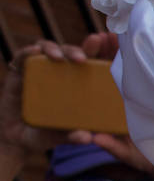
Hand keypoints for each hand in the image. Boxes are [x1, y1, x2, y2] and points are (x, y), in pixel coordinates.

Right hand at [1, 35, 153, 175]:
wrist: (15, 136)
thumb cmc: (44, 135)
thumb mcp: (59, 138)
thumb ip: (71, 137)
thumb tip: (86, 138)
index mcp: (78, 87)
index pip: (94, 65)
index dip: (103, 52)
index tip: (112, 42)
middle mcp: (61, 75)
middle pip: (74, 53)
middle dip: (84, 47)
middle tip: (88, 49)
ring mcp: (40, 70)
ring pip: (50, 50)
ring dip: (56, 49)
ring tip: (59, 58)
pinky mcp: (19, 70)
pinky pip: (23, 56)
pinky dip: (28, 52)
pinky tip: (34, 52)